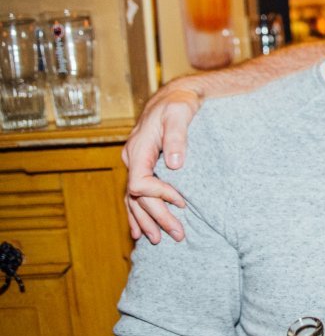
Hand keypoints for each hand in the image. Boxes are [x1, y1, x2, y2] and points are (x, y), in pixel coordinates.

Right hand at [123, 83, 202, 243]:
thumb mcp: (180, 113)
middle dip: (157, 217)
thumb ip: (177, 137)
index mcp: (139, 149)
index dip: (159, 196)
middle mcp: (132, 158)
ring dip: (146, 221)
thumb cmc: (179, 102)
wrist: (175, 95)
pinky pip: (135, 195)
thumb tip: (175, 164)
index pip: (140, 182)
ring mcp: (135, 163)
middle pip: (138, 197)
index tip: (181, 202)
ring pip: (134, 199)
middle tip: (178, 235)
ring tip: (158, 240)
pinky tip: (140, 230)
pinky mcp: (142, 166)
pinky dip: (137, 213)